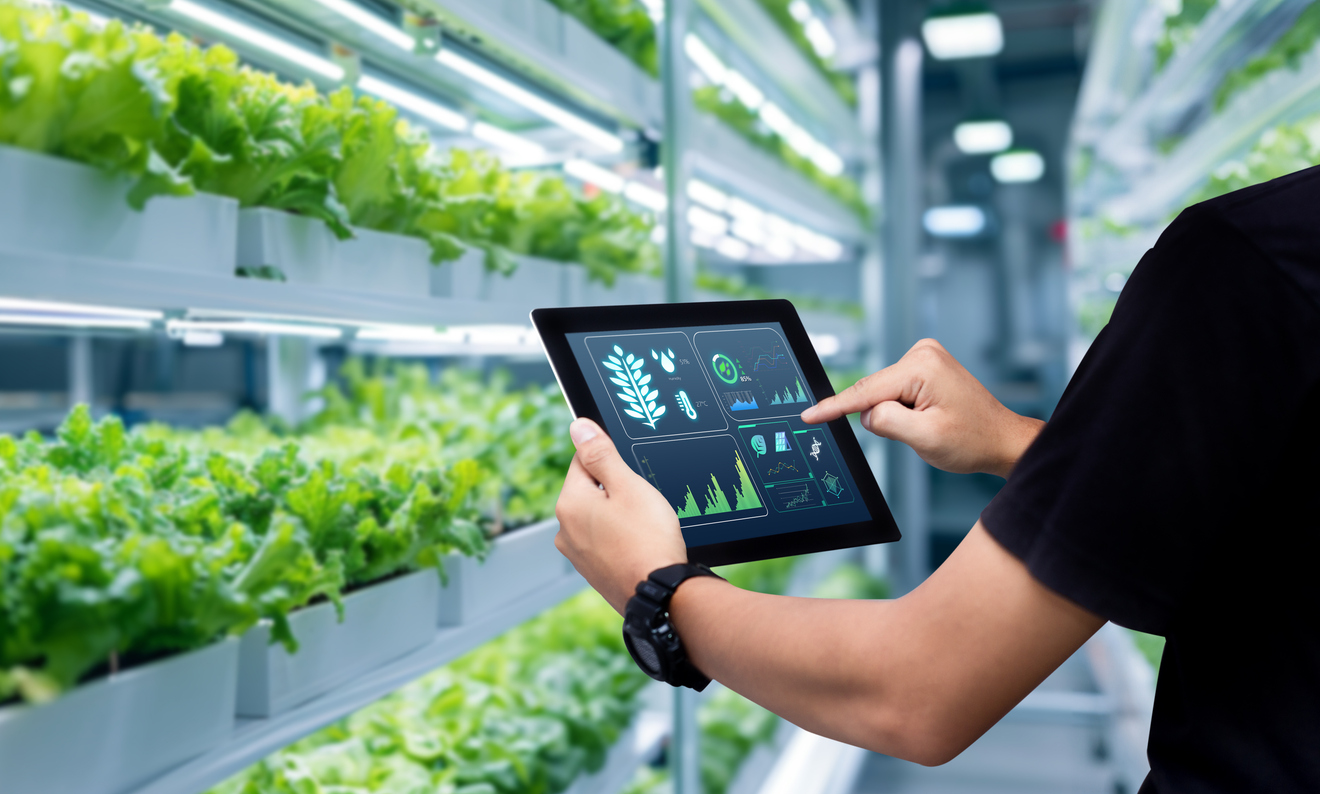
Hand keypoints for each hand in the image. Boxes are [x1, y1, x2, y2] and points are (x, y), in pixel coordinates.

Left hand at [554, 418, 687, 612]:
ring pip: (599, 517)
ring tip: (644, 528)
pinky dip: (621, 539)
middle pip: (590, 490)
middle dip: (616, 491)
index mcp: (569, 503)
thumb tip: (578, 427)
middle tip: (643, 504)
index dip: (612, 462)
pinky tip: (640, 545)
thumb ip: (600, 454)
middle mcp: (565, 529)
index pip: (583, 460)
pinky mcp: (592, 571)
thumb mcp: (628, 486)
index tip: (632, 476)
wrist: (660, 594)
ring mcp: (577, 554)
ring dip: (619, 516)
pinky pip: (605, 541)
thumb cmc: (648, 538)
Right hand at [801, 339, 1042, 477]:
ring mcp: (924, 357)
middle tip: (920, 432)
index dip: (834, 407)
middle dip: (884, 417)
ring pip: (882, 394)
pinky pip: (893, 392)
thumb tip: (866, 413)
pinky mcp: (924, 366)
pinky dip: (902, 409)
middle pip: (874, 392)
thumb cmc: (971, 440)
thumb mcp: (924, 438)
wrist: (1000, 439)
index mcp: (922, 367)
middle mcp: (922, 353)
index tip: (808, 416)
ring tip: (930, 423)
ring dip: (896, 415)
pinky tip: (928, 416)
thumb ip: (886, 422)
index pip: (866, 391)